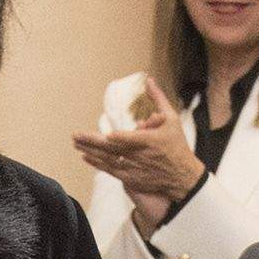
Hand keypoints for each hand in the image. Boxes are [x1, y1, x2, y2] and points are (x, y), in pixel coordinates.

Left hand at [73, 83, 203, 227]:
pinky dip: (97, 163)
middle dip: (92, 142)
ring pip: (108, 159)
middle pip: (113, 149)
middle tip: (76, 135)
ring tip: (75, 143)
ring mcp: (134, 168)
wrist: (183, 177)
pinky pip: (110, 170)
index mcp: (151, 141)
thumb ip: (158, 99)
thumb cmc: (177, 146)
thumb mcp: (172, 119)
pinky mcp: (131, 178)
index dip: (121, 139)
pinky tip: (85, 156)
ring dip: (91, 151)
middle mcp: (140, 156)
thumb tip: (149, 80)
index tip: (108, 135)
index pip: (133, 139)